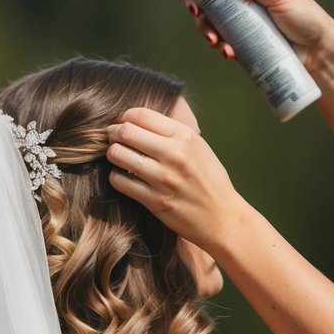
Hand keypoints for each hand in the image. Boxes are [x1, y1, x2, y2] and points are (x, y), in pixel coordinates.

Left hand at [106, 107, 245, 251]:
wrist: (221, 217)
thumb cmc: (208, 179)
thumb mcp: (198, 147)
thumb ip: (171, 132)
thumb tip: (136, 121)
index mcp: (185, 136)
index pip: (141, 115)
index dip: (124, 117)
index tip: (122, 124)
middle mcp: (174, 154)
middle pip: (125, 132)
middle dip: (113, 133)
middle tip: (112, 138)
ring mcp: (163, 178)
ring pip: (118, 155)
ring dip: (113, 155)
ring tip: (117, 157)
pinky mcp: (154, 200)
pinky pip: (120, 181)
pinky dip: (116, 177)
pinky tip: (123, 177)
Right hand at [181, 0, 333, 77]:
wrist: (316, 50)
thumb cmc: (304, 16)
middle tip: (195, 11)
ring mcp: (240, 13)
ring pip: (209, 15)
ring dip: (205, 28)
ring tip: (215, 40)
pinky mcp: (241, 35)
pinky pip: (221, 37)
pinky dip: (220, 44)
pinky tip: (227, 51)